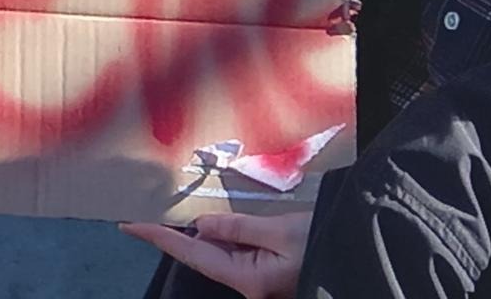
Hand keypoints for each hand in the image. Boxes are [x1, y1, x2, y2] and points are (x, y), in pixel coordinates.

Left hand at [121, 212, 310, 298]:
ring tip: (176, 210)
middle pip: (203, 252)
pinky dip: (222, 232)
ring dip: (201, 231)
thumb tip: (202, 225)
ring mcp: (258, 276)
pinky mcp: (267, 269)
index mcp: (246, 276)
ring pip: (219, 249)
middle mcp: (248, 281)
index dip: (159, 238)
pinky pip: (236, 248)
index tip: (129, 225)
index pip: (192, 254)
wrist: (362, 252)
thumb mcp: (279, 230)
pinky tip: (214, 220)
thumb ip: (237, 226)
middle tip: (146, 210)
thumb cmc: (325, 242)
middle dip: (177, 232)